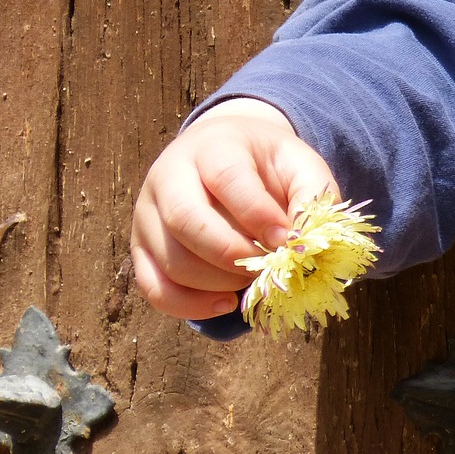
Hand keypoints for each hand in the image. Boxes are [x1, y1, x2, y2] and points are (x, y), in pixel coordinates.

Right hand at [130, 98, 337, 320]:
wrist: (224, 157)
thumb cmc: (266, 166)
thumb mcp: (299, 164)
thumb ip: (312, 194)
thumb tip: (304, 241)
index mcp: (212, 146)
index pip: (226, 178)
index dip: (257, 214)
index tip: (285, 240)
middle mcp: (168, 176)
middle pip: (185, 220)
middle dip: (232, 254)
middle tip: (268, 265)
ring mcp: (148, 214)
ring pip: (171, 260)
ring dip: (217, 283)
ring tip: (252, 279)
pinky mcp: (141, 249)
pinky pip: (154, 288)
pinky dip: (190, 306)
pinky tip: (225, 303)